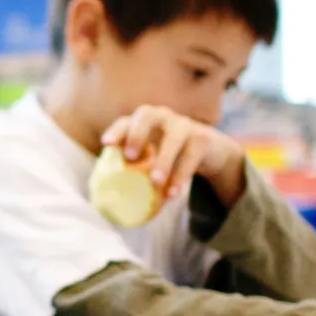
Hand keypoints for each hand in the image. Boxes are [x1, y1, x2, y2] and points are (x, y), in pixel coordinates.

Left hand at [100, 105, 246, 205]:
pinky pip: (191, 156)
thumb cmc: (169, 156)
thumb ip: (134, 169)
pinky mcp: (202, 138)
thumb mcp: (151, 158)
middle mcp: (162, 117)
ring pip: (173, 139)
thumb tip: (109, 200)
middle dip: (137, 133)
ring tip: (155, 182)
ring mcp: (183, 125)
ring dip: (164, 161)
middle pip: (147, 115)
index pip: (125, 121)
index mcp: (143, 122)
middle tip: (131, 156)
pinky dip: (181, 175)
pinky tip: (172, 193)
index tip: (106, 144)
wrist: (208, 151)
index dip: (116, 131)